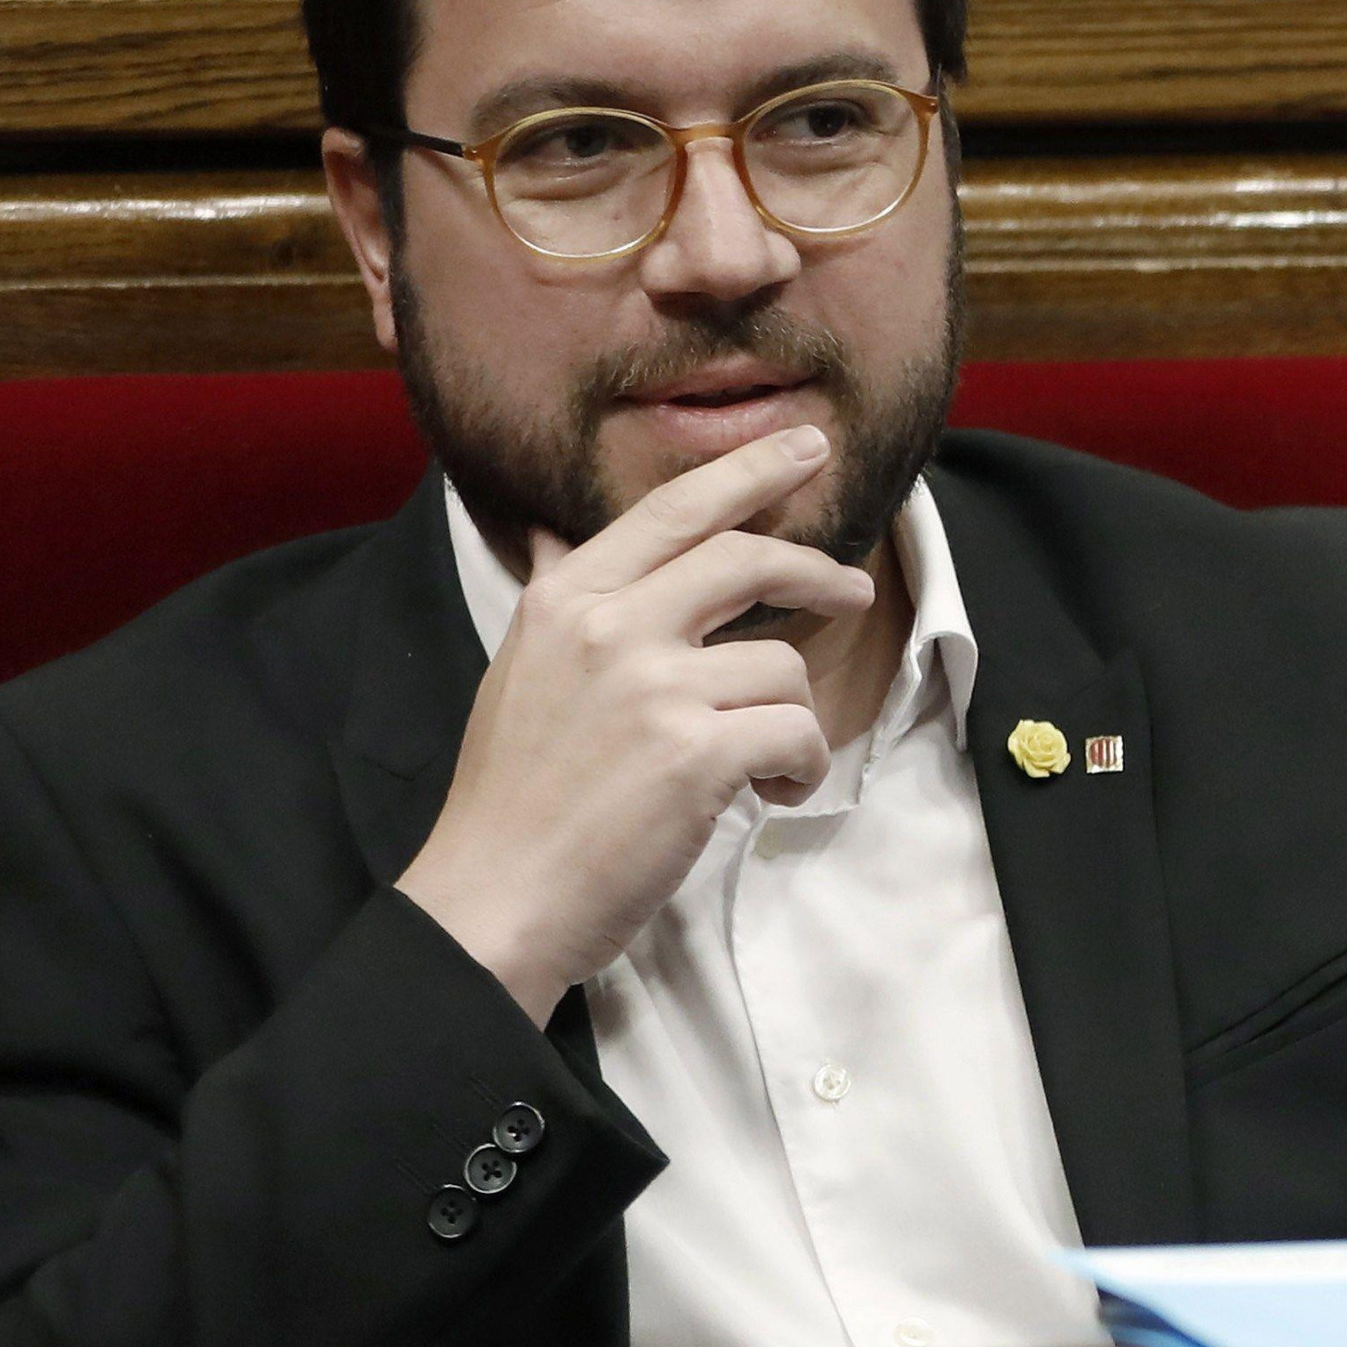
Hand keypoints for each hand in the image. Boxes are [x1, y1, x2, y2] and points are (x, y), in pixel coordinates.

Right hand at [397, 429, 878, 1019]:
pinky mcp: (697, 752)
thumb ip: (559, 601)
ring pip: (781, 667)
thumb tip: (559, 535)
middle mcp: (609, 626)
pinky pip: (798, 733)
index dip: (749, 471)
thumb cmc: (514, 800)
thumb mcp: (521, 672)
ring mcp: (654, 687)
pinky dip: (801, 770)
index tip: (806, 448)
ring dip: (791, 722)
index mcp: (565, 601)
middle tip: (853, 592)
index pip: (672, 510)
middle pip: (746, 558)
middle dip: (817, 569)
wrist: (494, 898)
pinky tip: (768, 795)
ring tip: (760, 770)